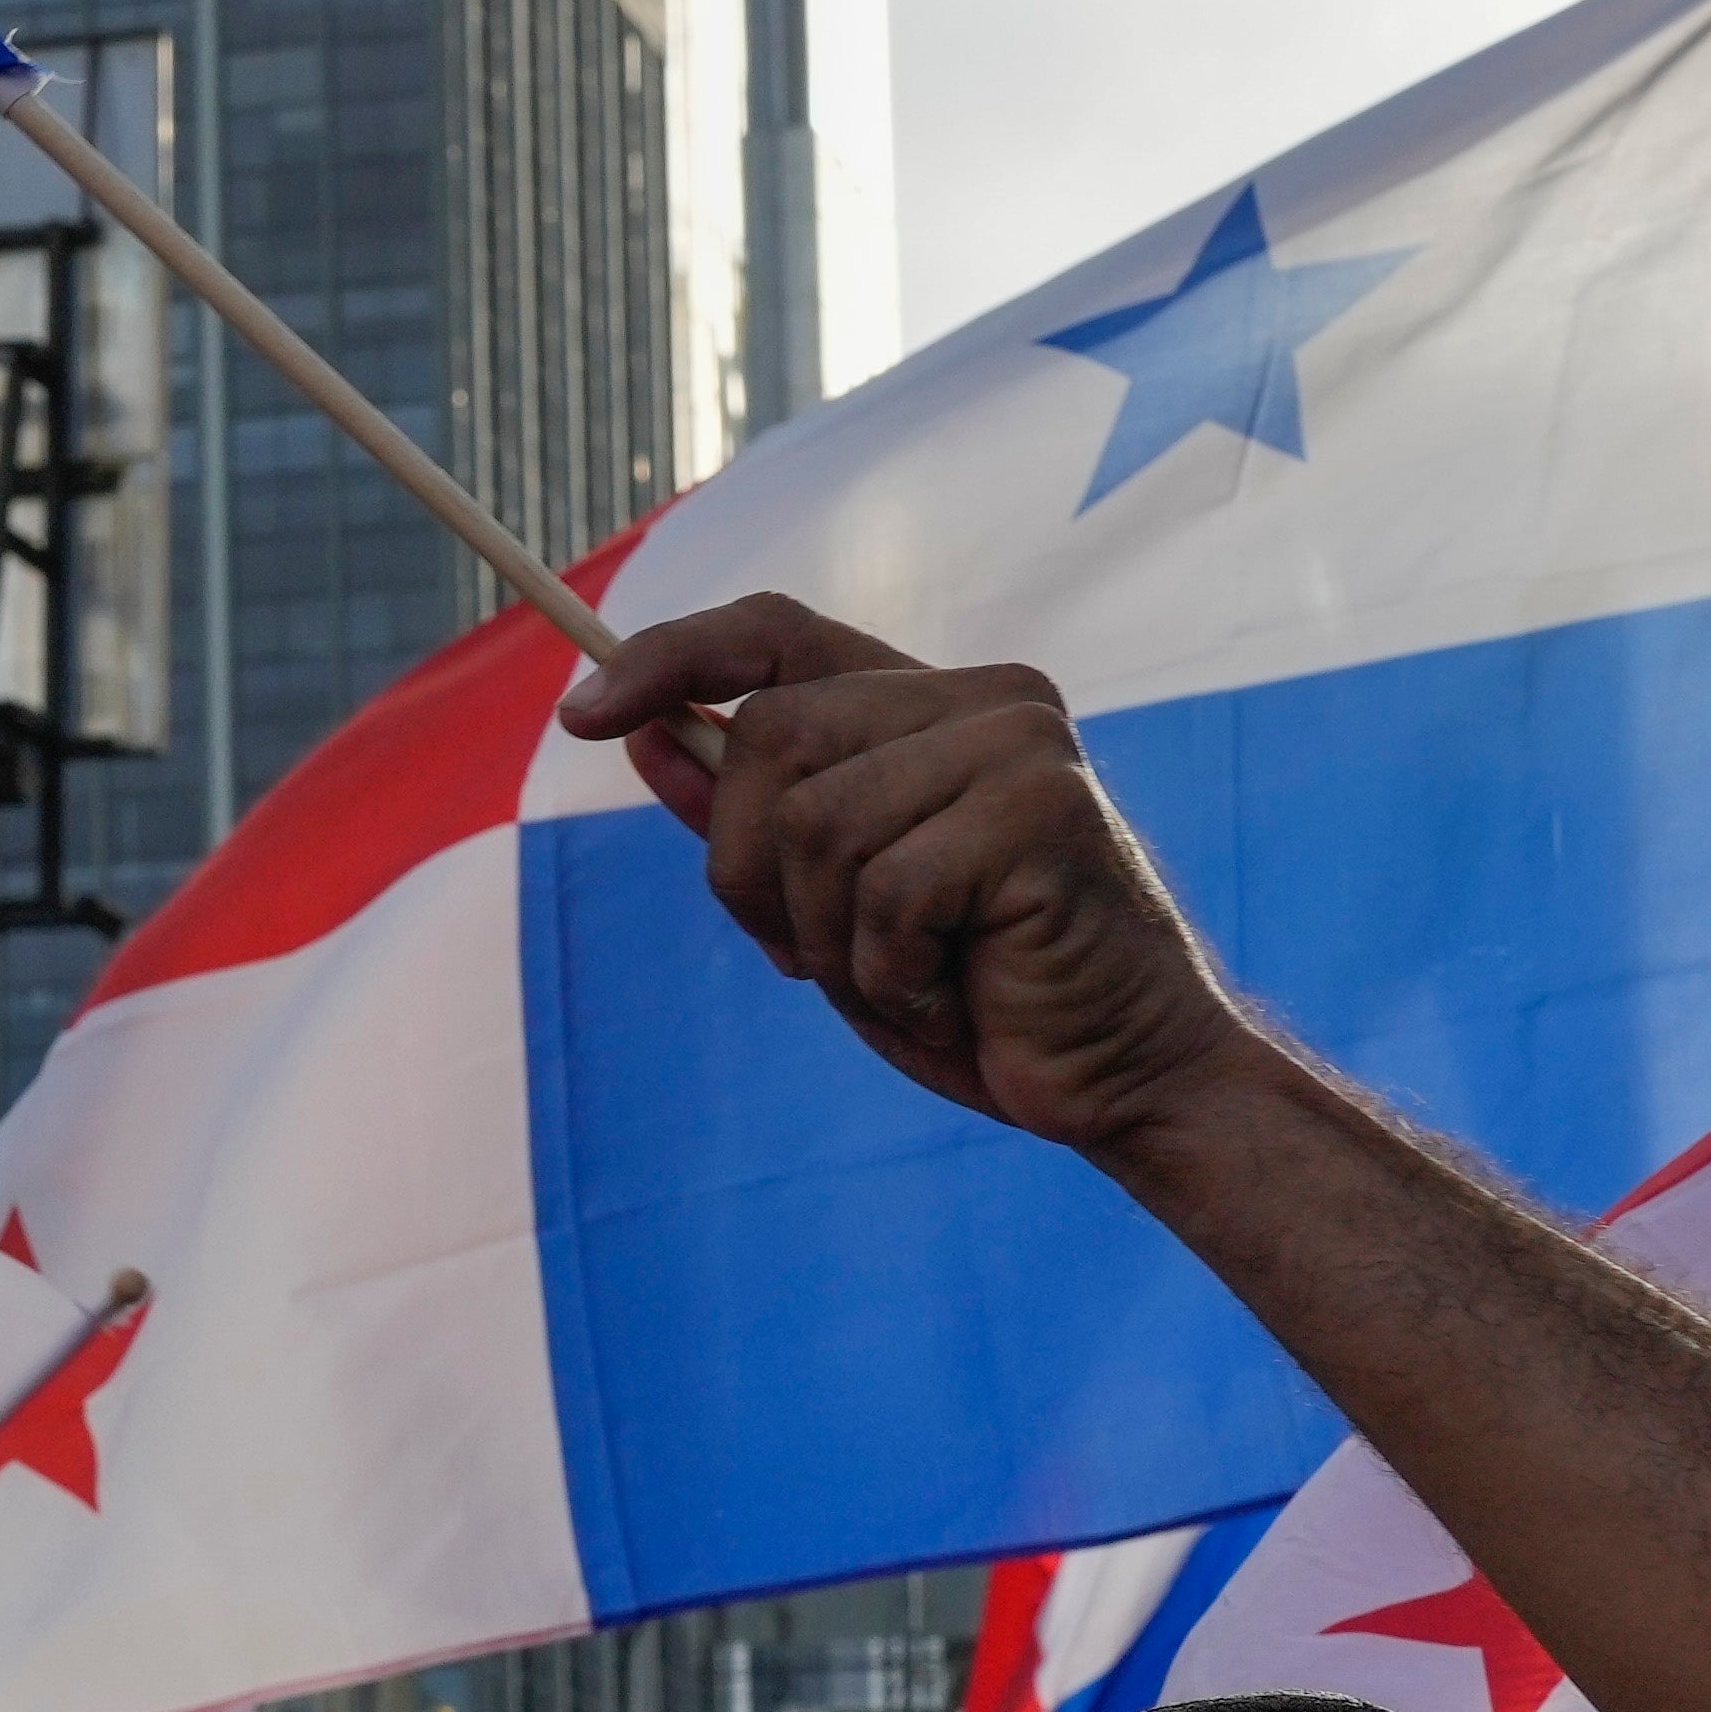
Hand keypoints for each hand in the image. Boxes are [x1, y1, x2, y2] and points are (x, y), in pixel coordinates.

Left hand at [551, 595, 1256, 1151]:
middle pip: (769, 736)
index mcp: (930, 704)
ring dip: (829, 938)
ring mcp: (1018, 742)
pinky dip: (892, 969)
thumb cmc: (982, 999)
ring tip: (909, 977)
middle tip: (818, 961)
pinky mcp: (1042, 808)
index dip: (671, 655)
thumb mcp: (830, 911)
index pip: (776, 630)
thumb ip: (746, 819)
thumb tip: (631, 726)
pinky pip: (885, 888)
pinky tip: (955, 994)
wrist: (1128, 1081)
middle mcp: (980, 697)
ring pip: (815, 818)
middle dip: (752, 874)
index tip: (582, 716)